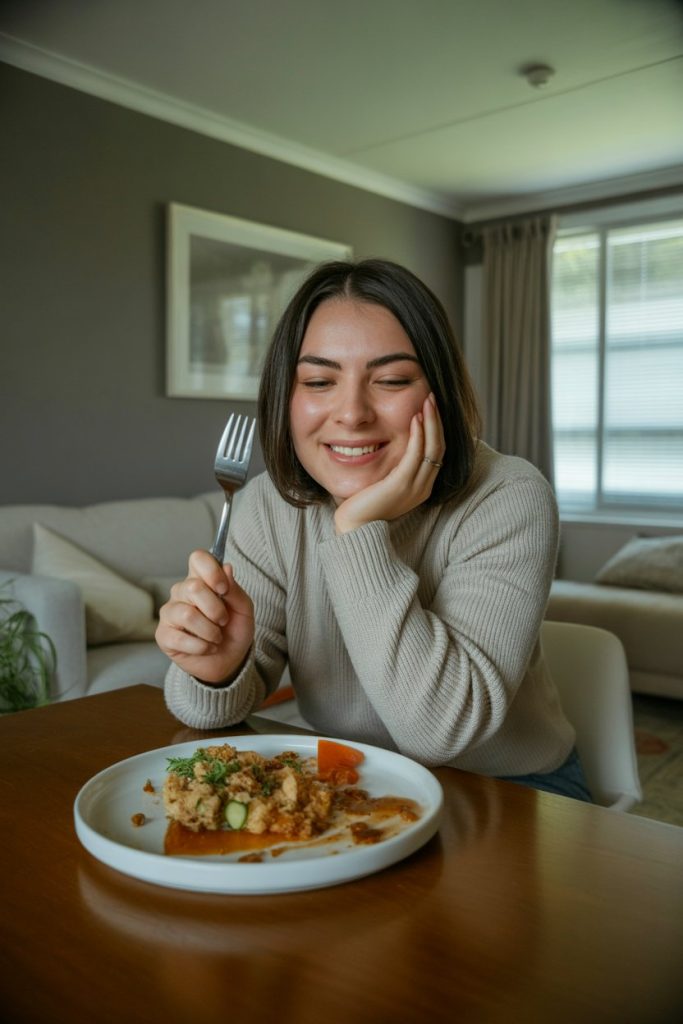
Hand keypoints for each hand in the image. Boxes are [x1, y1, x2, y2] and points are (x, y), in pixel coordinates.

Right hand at [155, 550, 254, 683]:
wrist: (229, 661)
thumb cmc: (234, 631)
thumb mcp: (243, 610)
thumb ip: (234, 589)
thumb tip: (226, 567)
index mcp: (201, 580)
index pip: (197, 558)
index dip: (211, 571)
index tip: (224, 589)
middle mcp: (181, 592)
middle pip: (193, 587)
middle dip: (216, 609)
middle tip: (223, 622)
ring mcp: (170, 613)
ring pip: (188, 614)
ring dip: (210, 631)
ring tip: (216, 638)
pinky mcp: (163, 635)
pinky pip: (180, 638)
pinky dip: (202, 647)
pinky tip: (207, 648)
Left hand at [334, 392, 445, 532]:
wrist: (354, 528)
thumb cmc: (364, 505)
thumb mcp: (384, 481)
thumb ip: (393, 466)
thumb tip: (391, 443)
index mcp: (422, 486)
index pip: (437, 452)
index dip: (436, 428)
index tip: (430, 407)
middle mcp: (423, 487)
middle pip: (439, 447)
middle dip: (437, 420)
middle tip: (432, 397)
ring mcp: (415, 487)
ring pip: (432, 448)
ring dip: (431, 422)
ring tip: (427, 401)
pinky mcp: (401, 485)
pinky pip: (415, 455)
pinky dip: (418, 435)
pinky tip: (415, 419)